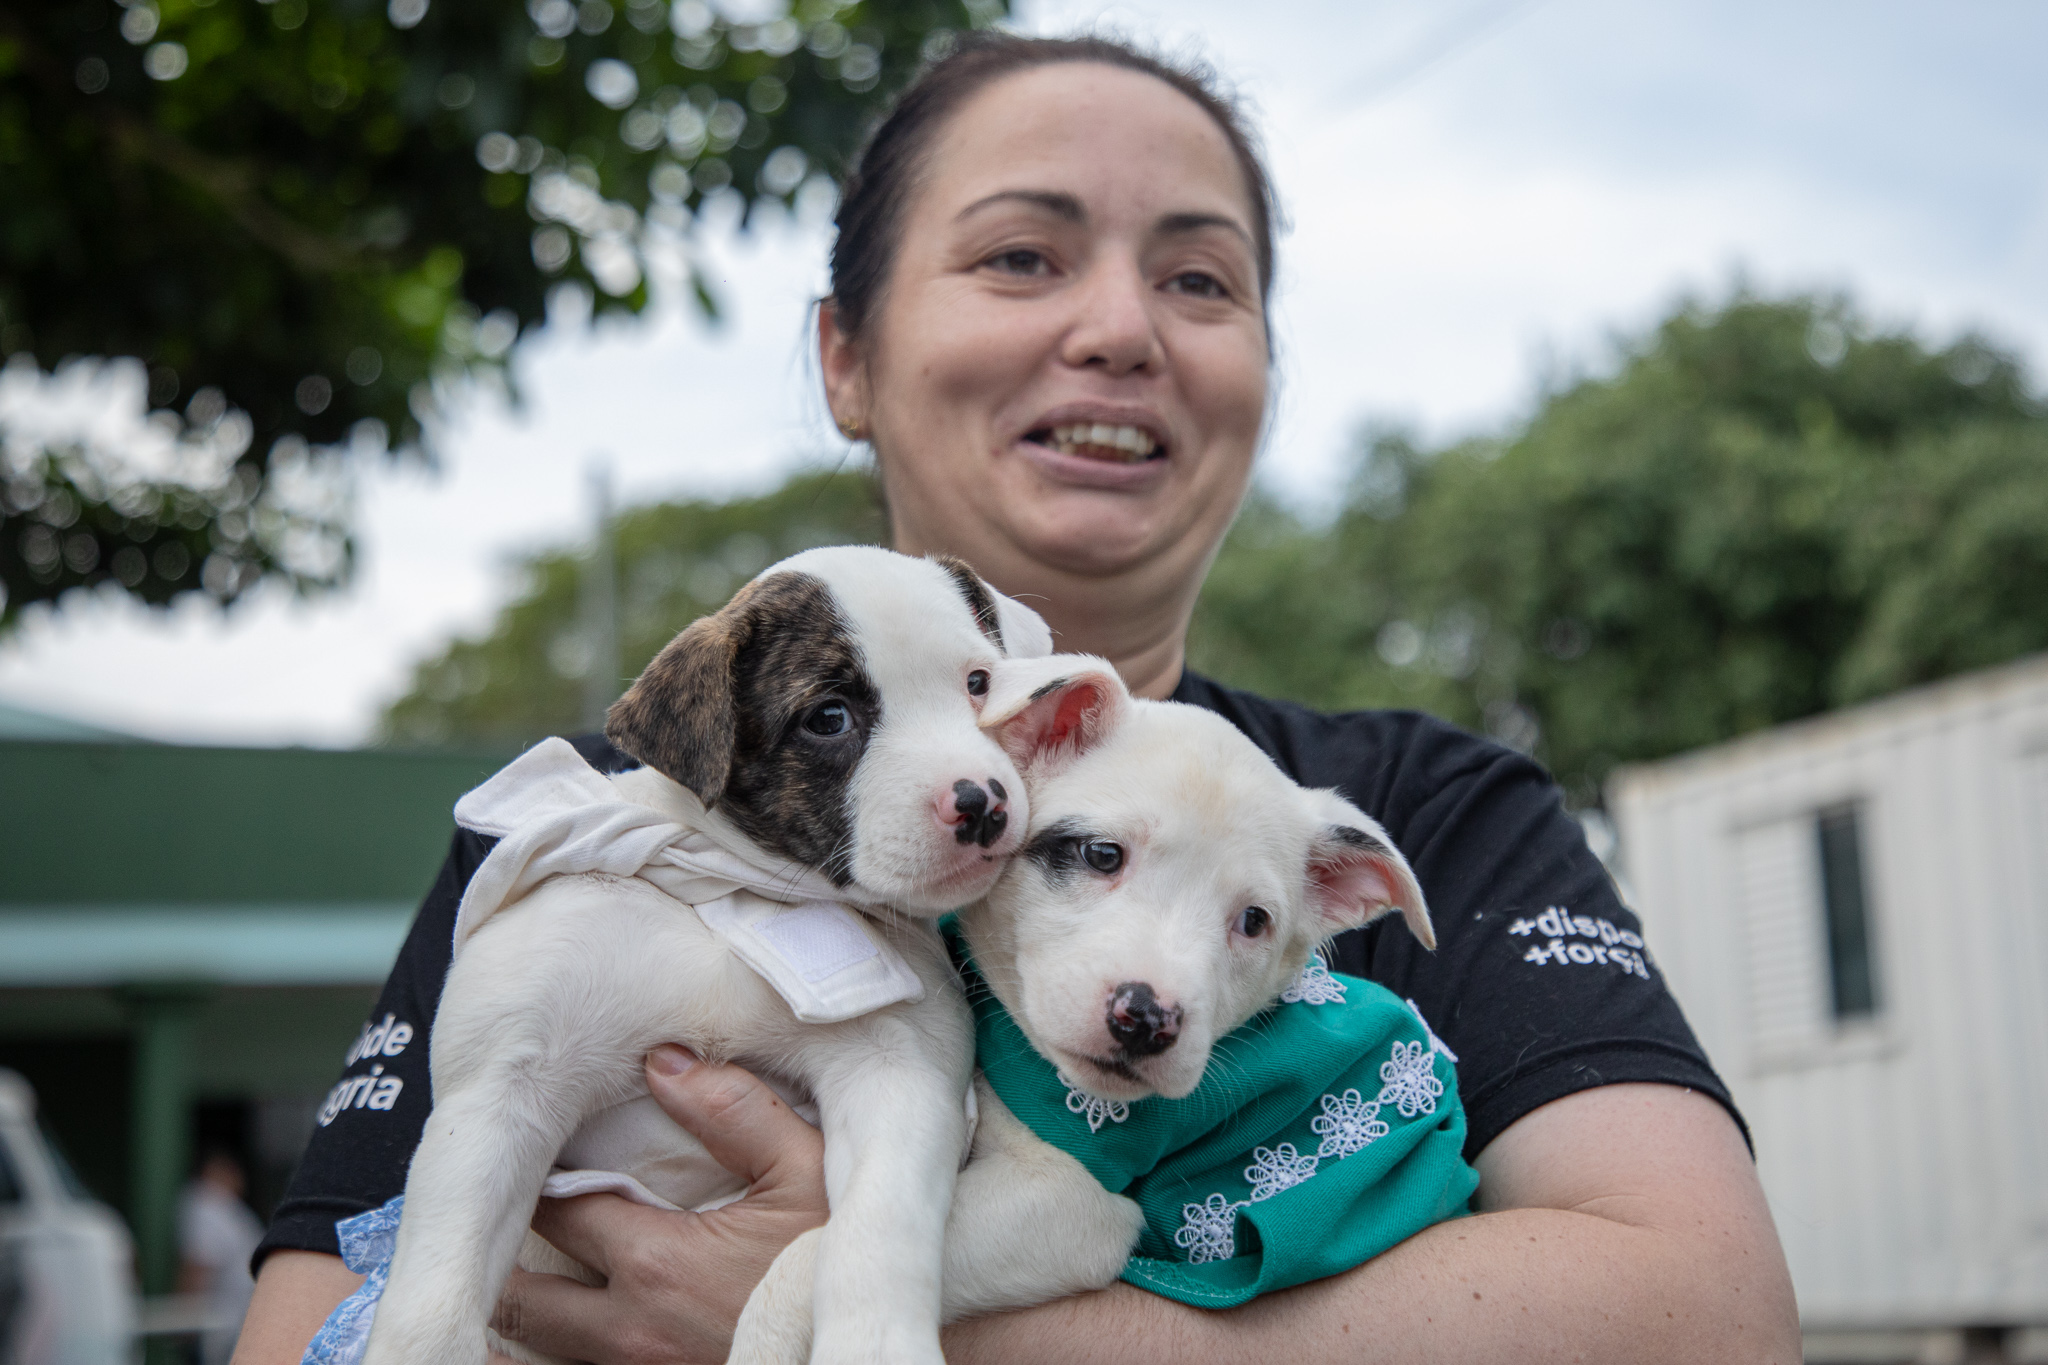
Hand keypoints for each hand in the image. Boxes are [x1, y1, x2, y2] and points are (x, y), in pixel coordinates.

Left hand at [490, 1046, 828, 1363]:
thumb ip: (734, 1111)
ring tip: (526, 1281)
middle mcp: (631, 1331)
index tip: (541, 1156)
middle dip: (508, 1260)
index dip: (542, 1181)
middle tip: (512, 1223)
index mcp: (657, 1264)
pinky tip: (555, 1333)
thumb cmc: (842, 1266)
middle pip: (520, 1298)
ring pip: (534, 1350)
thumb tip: (665, 1063)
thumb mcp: (809, 1172)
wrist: (879, 1353)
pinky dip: (555, 1353)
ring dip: (525, 1315)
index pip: (558, 1212)